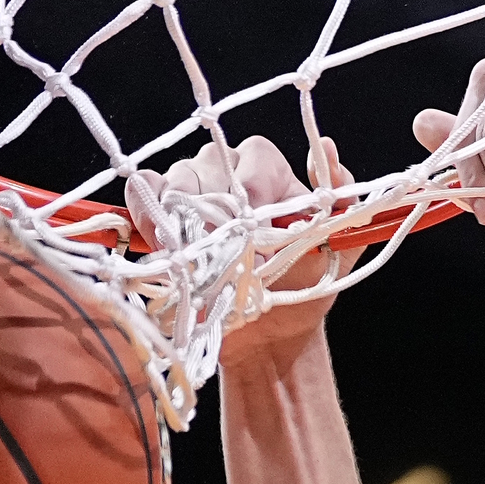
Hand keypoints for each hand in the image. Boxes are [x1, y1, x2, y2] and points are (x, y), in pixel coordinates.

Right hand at [125, 131, 358, 364]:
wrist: (271, 337)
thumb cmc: (304, 289)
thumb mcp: (338, 248)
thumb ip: (342, 202)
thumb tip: (325, 146)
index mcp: (271, 173)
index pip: (255, 155)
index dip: (253, 185)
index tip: (257, 225)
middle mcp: (228, 173)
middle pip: (211, 161)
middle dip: (218, 205)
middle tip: (226, 247)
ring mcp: (192, 194)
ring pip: (177, 177)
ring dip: (184, 214)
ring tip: (199, 253)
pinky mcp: (161, 219)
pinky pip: (143, 192)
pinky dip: (145, 209)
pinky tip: (161, 239)